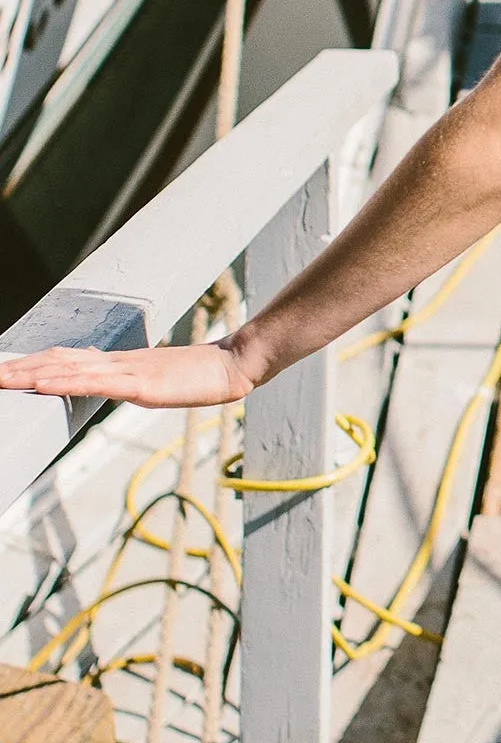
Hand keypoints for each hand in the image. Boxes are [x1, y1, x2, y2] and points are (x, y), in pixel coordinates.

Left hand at [0, 338, 258, 408]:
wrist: (235, 363)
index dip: (33, 362)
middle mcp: (118, 361)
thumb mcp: (159, 375)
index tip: (5, 369)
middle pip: (58, 361)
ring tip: (1, 379)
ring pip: (70, 370)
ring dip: (31, 374)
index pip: (66, 358)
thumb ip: (130, 374)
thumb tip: (105, 372)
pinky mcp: (142, 384)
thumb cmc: (202, 372)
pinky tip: (45, 384)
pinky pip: (97, 383)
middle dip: (19, 369)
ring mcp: (129, 371)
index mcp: (121, 361)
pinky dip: (67, 382)